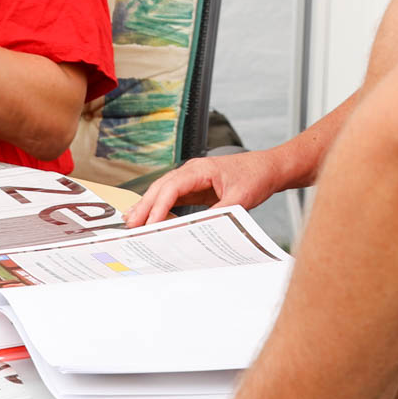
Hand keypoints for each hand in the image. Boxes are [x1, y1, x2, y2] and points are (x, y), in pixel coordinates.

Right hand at [127, 148, 294, 226]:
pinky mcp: (194, 187)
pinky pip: (172, 197)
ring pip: (163, 192)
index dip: (158, 207)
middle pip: (161, 188)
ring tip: (131, 223)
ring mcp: (191, 178)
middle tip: (130, 226)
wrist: (267, 168)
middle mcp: (191, 171)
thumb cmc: (255, 177)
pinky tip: (150, 218)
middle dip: (144, 206)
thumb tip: (197, 229)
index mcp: (200, 169)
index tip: (150, 225)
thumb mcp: (240, 199)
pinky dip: (159, 207)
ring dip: (148, 207)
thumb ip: (218, 213)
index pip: (172, 187)